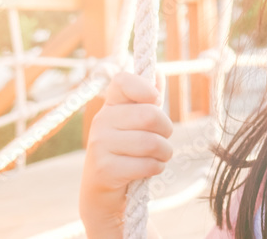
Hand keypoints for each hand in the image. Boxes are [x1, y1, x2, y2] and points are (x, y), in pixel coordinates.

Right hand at [79, 70, 172, 237]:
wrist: (104, 193)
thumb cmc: (128, 151)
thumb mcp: (137, 123)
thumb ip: (149, 99)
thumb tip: (159, 72)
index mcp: (111, 105)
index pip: (123, 80)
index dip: (144, 87)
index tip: (154, 100)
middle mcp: (101, 121)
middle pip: (150, 115)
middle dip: (167, 130)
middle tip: (163, 139)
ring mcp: (99, 145)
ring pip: (152, 143)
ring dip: (164, 153)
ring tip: (159, 156)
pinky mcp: (105, 169)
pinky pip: (147, 165)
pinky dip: (156, 168)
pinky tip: (148, 170)